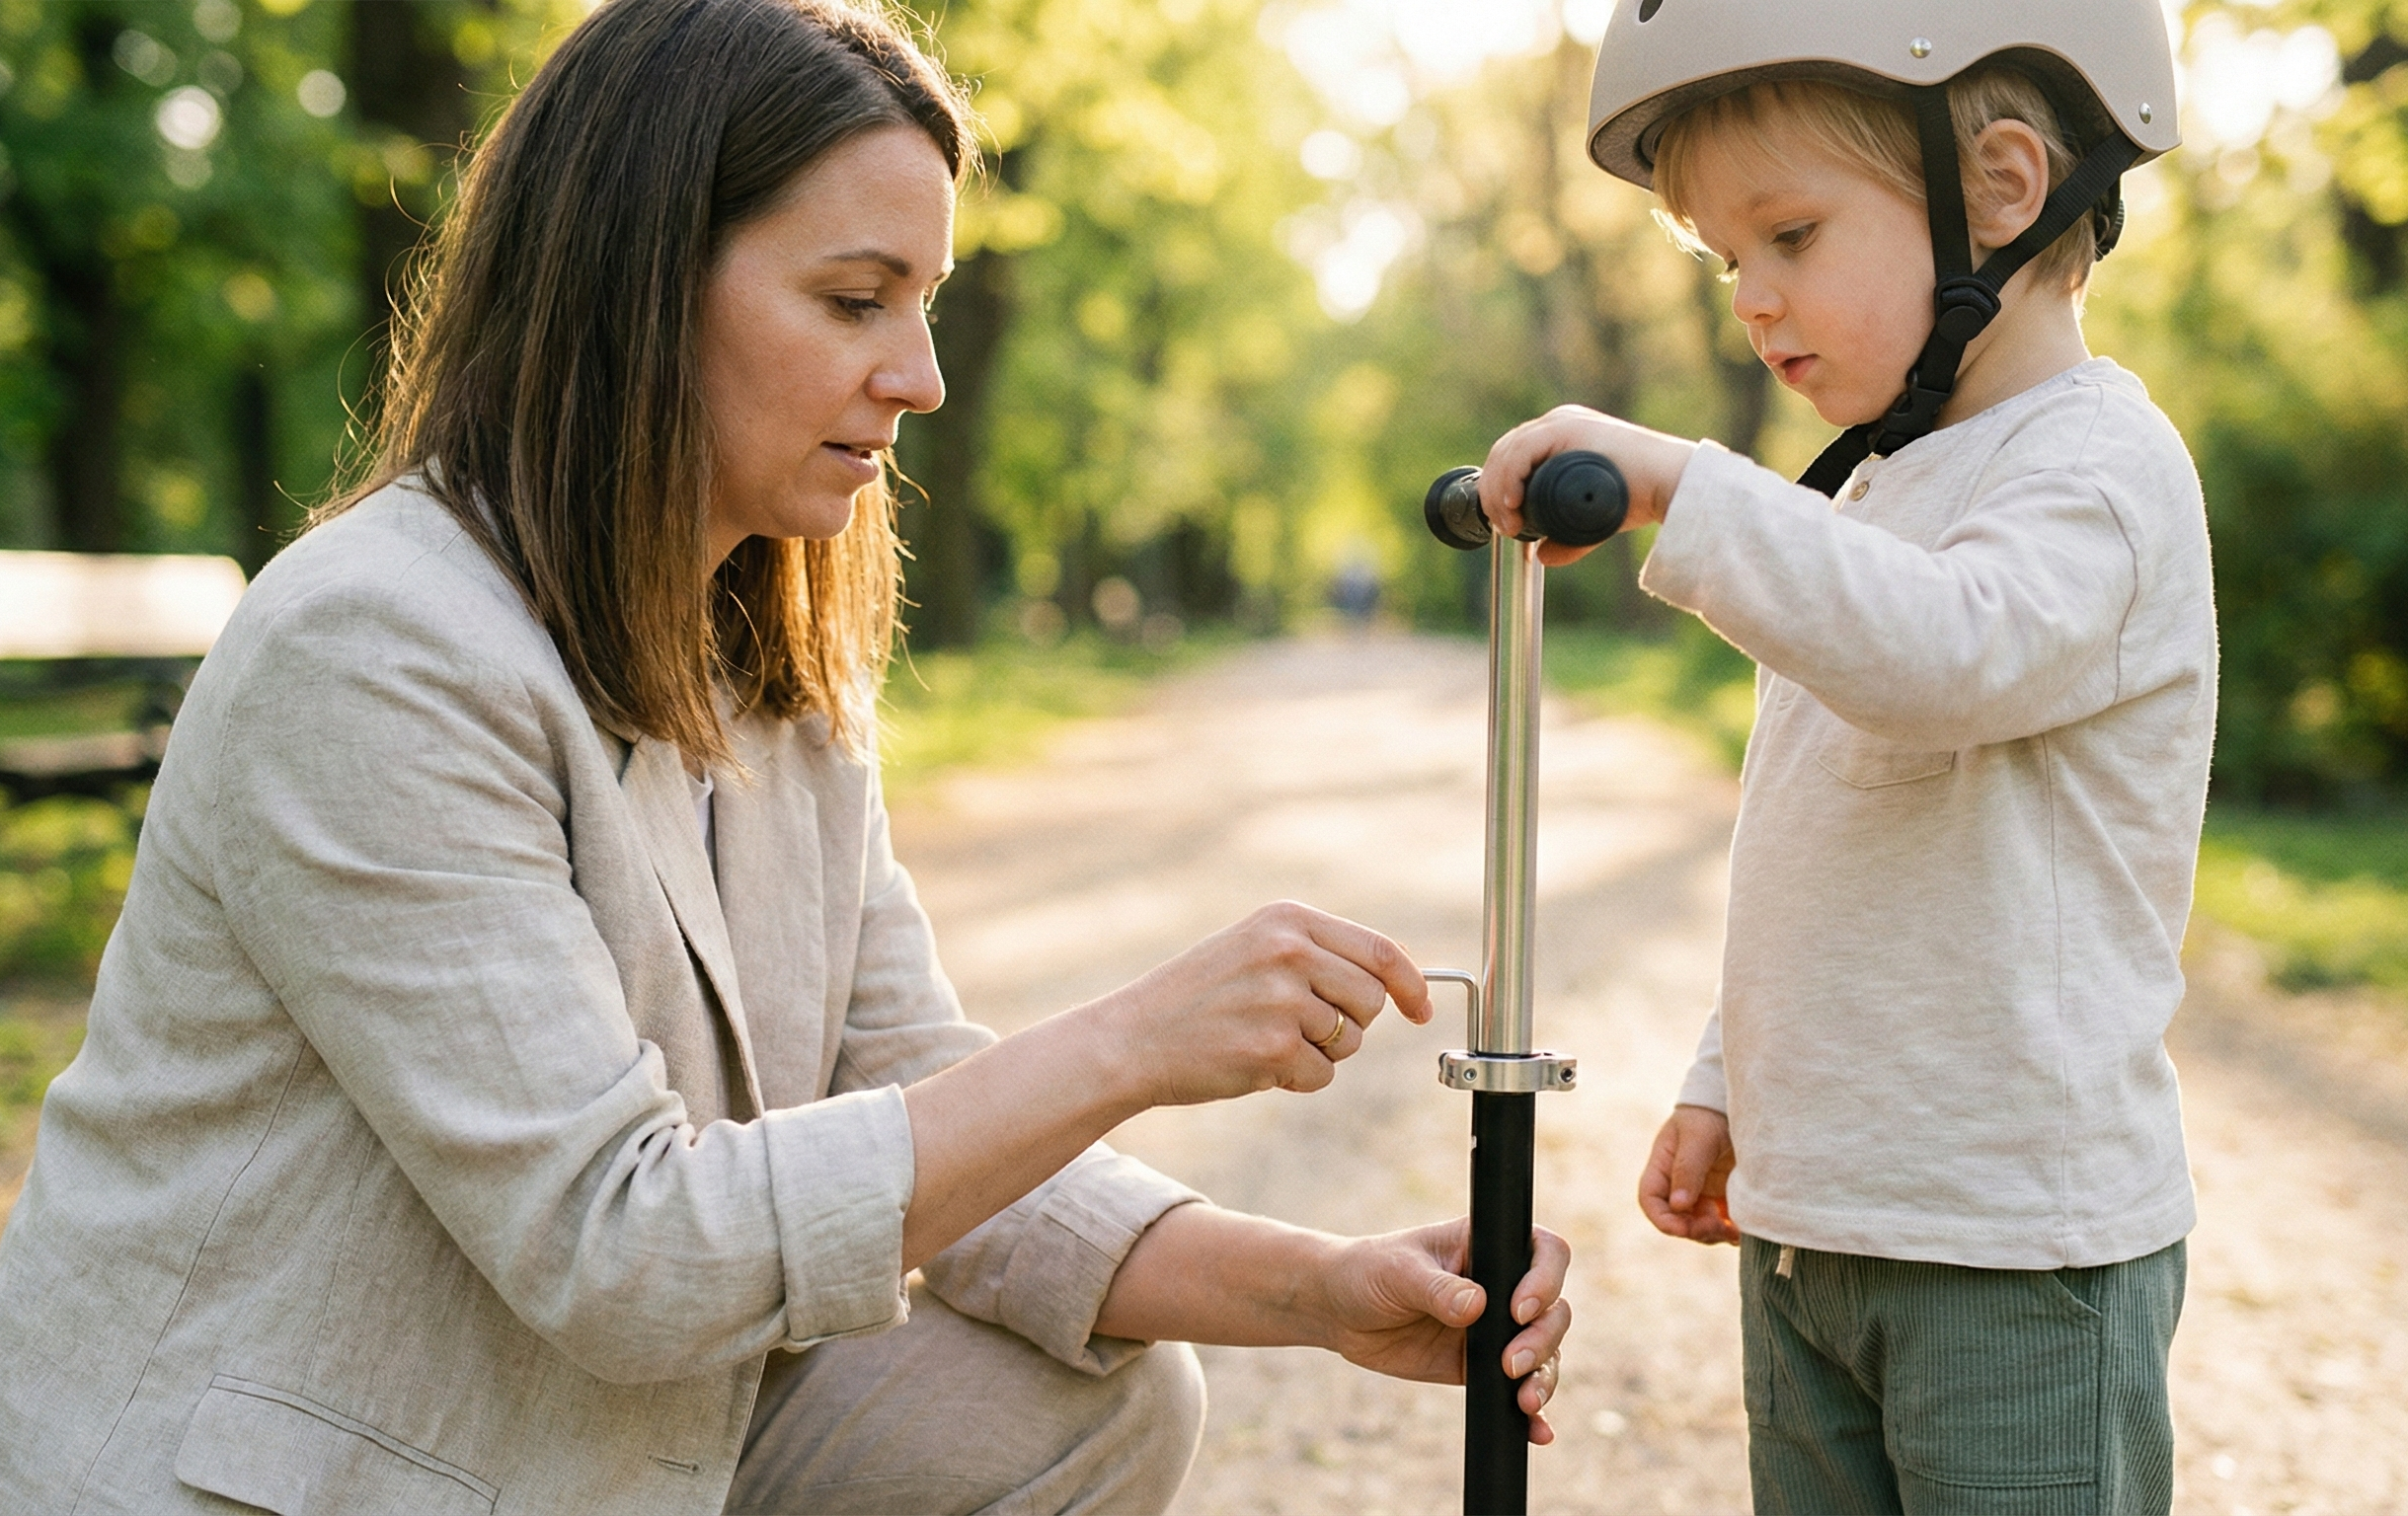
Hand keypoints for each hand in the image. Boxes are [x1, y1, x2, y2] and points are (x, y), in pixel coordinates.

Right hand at [1096, 902, 1433, 1106]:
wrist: (1132, 1039)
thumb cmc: (1196, 998)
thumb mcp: (1254, 949)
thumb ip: (1317, 953)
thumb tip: (1397, 974)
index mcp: (1287, 919)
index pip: (1379, 950)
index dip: (1412, 984)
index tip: (1422, 1009)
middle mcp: (1289, 951)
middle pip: (1372, 998)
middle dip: (1353, 1023)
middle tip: (1308, 1030)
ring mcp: (1282, 999)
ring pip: (1350, 1041)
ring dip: (1318, 1053)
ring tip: (1267, 1042)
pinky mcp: (1273, 1047)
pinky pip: (1322, 1075)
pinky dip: (1297, 1080)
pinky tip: (1255, 1064)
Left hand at [1314, 1219, 1572, 1444]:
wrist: (1339, 1311)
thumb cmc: (1368, 1272)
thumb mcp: (1398, 1272)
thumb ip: (1437, 1289)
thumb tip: (1476, 1306)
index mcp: (1487, 1247)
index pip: (1544, 1253)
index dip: (1545, 1280)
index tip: (1518, 1310)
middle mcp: (1501, 1287)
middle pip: (1553, 1310)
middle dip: (1542, 1340)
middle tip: (1510, 1364)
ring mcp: (1495, 1328)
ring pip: (1544, 1352)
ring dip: (1544, 1377)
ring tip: (1525, 1402)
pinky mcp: (1480, 1366)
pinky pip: (1516, 1388)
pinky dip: (1532, 1413)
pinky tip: (1537, 1432)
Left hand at [1477, 405, 1699, 565]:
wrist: (1671, 483)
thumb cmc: (1640, 496)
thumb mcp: (1593, 518)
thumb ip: (1569, 539)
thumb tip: (1544, 556)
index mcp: (1559, 436)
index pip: (1511, 457)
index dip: (1497, 489)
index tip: (1504, 523)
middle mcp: (1558, 423)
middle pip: (1505, 453)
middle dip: (1493, 493)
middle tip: (1504, 527)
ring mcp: (1564, 422)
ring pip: (1509, 451)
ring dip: (1498, 490)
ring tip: (1510, 522)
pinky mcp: (1571, 428)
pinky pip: (1524, 449)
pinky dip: (1511, 476)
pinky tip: (1513, 501)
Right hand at [1637, 1104, 1740, 1244]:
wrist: (1740, 1108)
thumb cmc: (1710, 1115)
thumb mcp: (1698, 1138)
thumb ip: (1688, 1169)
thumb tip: (1678, 1206)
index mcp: (1663, 1167)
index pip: (1651, 1200)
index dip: (1662, 1220)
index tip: (1683, 1229)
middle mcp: (1679, 1185)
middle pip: (1677, 1220)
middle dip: (1694, 1230)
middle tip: (1716, 1227)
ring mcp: (1702, 1194)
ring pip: (1700, 1227)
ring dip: (1713, 1234)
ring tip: (1733, 1230)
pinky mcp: (1724, 1198)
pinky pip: (1723, 1224)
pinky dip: (1731, 1231)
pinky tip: (1743, 1230)